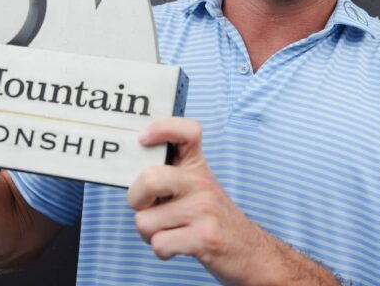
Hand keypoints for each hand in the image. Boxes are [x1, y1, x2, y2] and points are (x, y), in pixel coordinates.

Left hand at [128, 117, 269, 284]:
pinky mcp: (206, 237)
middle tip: (147, 207)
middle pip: (149, 179)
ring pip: (145, 220)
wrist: (249, 252)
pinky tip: (179, 245)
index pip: (187, 130)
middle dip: (136, 200)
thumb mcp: (195, 187)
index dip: (162, 127)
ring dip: (150, 233)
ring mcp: (205, 208)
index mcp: (197, 165)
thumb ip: (169, 175)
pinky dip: (162, 250)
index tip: (143, 140)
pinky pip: (159, 244)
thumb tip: (130, 171)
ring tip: (171, 231)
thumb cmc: (209, 217)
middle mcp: (202, 181)